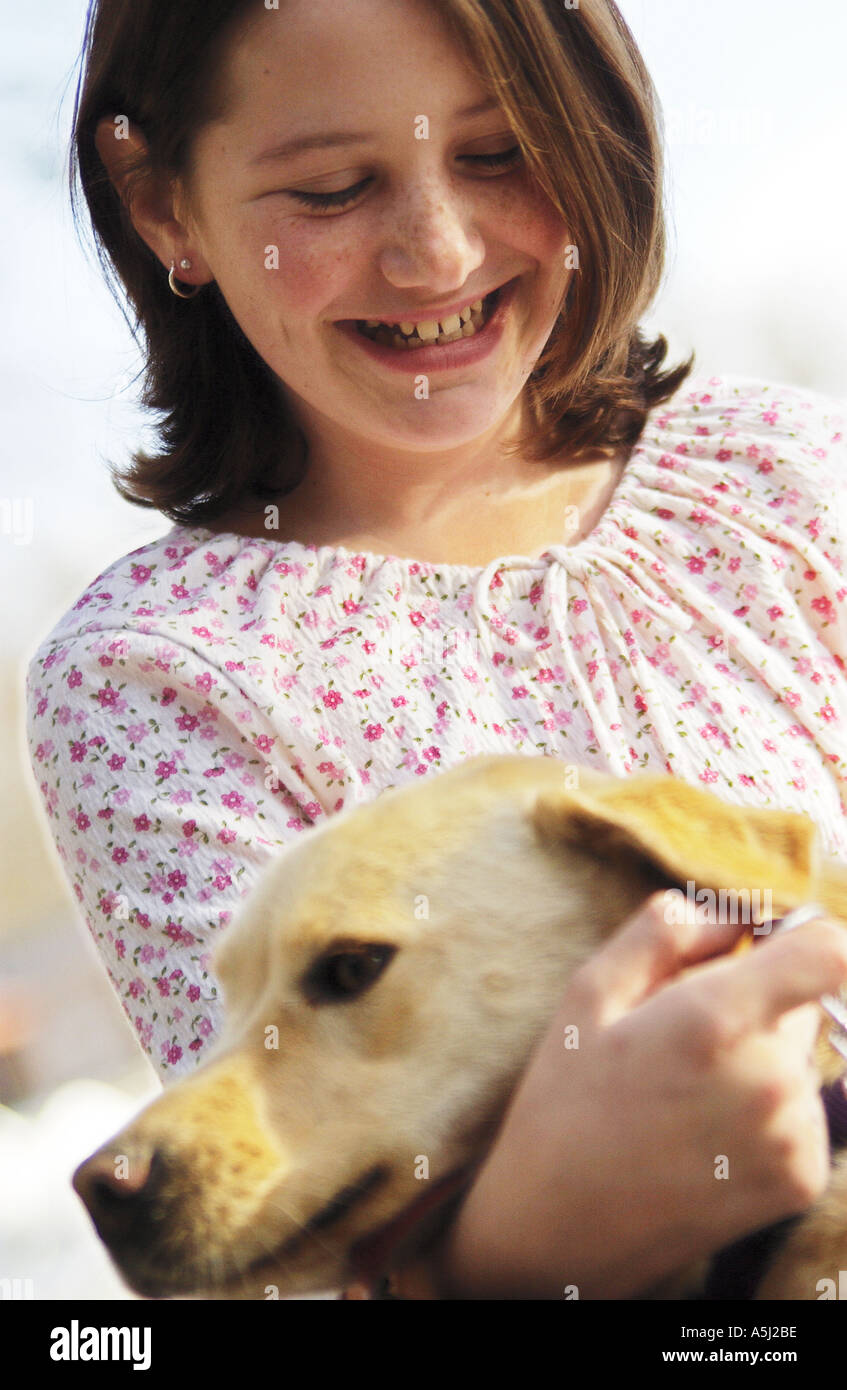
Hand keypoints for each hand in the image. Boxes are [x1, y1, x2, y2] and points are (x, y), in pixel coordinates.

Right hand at [407, 894, 846, 1298]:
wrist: (560, 1227)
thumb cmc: (566, 1099)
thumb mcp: (590, 991)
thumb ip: (668, 928)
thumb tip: (739, 915)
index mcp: (715, 1021)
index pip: (827, 951)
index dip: (803, 933)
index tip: (768, 943)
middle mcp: (770, 1079)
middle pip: (806, 1000)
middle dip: (758, 1001)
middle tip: (681, 1034)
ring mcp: (793, 1135)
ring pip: (803, 1056)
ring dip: (762, 1057)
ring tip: (686, 1092)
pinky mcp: (802, 1178)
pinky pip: (806, 1109)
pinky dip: (769, 1108)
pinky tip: (705, 1130)